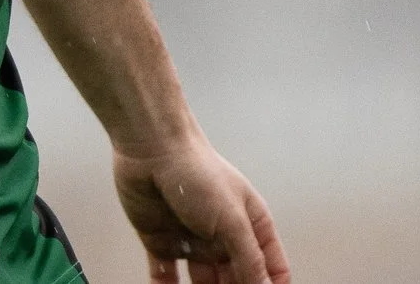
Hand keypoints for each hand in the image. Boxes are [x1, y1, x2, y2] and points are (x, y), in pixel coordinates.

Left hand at [114, 132, 290, 283]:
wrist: (149, 148)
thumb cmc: (196, 172)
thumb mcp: (232, 220)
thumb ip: (250, 260)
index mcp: (249, 226)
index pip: (270, 268)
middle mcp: (223, 237)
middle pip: (236, 281)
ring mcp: (192, 240)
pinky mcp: (161, 242)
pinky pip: (166, 277)